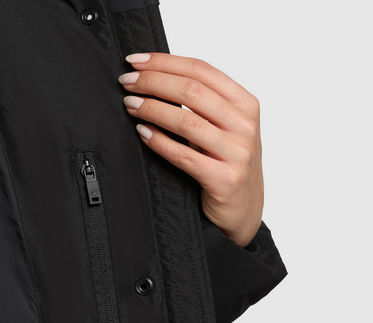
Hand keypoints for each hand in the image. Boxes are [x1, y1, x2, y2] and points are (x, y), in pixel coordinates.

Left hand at [118, 53, 263, 247]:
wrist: (244, 210)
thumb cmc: (228, 165)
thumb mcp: (224, 128)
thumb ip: (204, 105)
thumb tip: (157, 78)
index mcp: (245, 104)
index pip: (202, 70)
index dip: (165, 62)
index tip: (136, 61)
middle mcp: (244, 125)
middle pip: (192, 90)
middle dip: (153, 82)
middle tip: (127, 82)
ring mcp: (237, 153)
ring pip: (186, 121)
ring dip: (152, 109)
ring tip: (130, 105)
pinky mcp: (224, 179)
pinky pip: (184, 156)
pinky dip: (160, 142)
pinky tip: (143, 132)